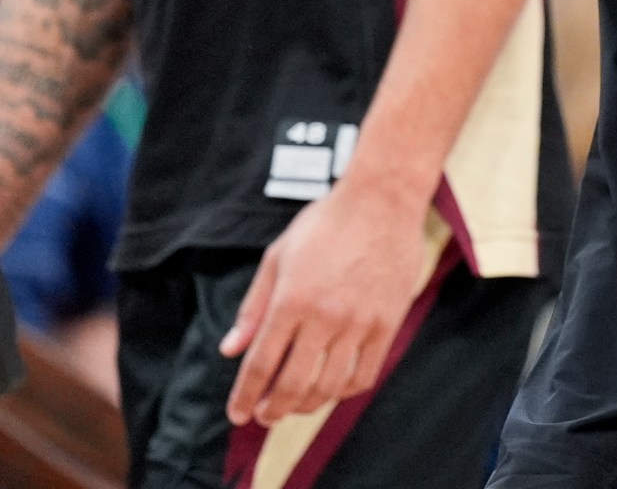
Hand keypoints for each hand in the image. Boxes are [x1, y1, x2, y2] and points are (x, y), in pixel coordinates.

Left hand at [220, 176, 436, 425]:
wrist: (383, 200)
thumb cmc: (325, 223)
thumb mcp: (278, 257)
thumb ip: (253, 307)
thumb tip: (229, 350)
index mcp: (291, 299)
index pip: (260, 363)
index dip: (244, 395)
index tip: (236, 414)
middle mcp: (324, 316)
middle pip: (294, 384)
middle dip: (272, 409)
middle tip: (263, 416)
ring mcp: (359, 322)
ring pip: (329, 386)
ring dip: (306, 405)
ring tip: (294, 406)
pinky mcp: (387, 323)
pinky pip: (364, 374)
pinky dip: (343, 391)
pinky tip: (331, 388)